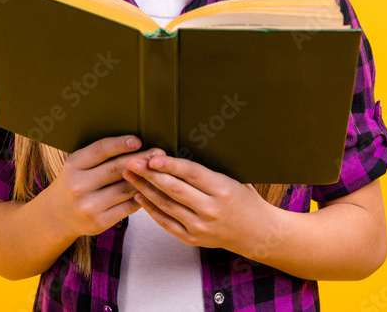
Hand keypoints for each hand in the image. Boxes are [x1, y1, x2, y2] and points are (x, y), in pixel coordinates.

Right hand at [43, 135, 158, 240]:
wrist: (56, 215)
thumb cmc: (75, 182)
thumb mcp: (79, 165)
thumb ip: (100, 156)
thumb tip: (135, 143)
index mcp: (73, 165)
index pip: (100, 150)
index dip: (120, 144)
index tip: (139, 140)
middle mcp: (78, 185)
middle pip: (116, 169)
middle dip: (141, 160)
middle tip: (159, 153)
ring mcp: (88, 205)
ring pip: (125, 189)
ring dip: (145, 179)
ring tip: (160, 171)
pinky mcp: (99, 222)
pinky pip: (128, 207)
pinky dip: (141, 198)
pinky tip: (151, 190)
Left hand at [122, 152, 267, 250]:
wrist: (257, 232)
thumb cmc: (244, 198)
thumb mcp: (235, 177)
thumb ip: (209, 168)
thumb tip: (180, 148)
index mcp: (223, 190)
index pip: (191, 174)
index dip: (169, 164)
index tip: (152, 156)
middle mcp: (211, 209)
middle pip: (174, 189)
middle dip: (149, 174)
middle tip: (132, 162)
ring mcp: (201, 226)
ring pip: (166, 205)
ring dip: (145, 189)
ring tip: (129, 175)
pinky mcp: (193, 239)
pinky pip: (167, 222)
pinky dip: (151, 209)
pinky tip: (140, 195)